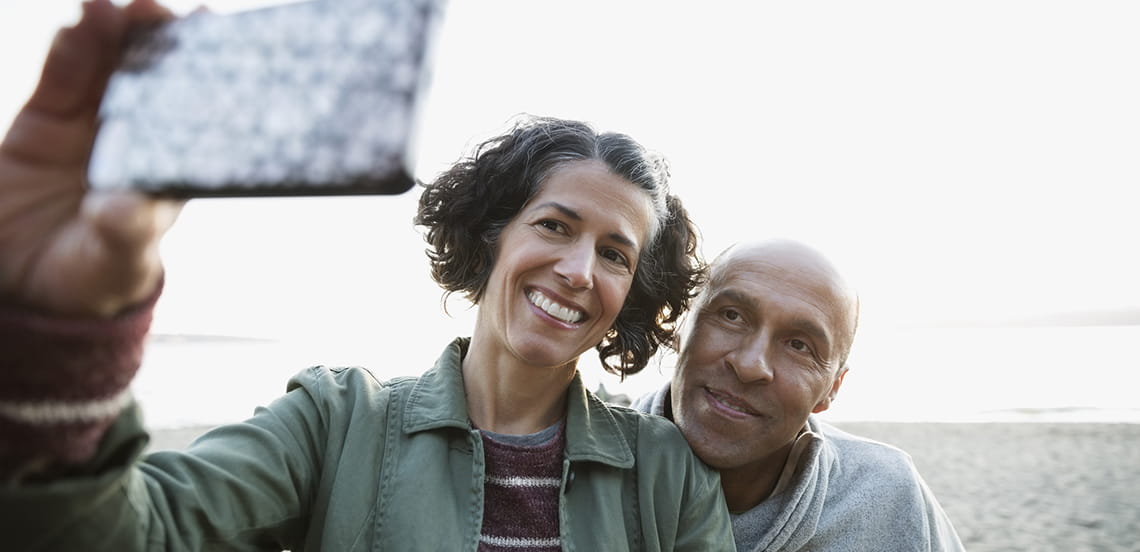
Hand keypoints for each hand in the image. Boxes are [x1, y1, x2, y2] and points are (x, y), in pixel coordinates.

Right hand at [0, 0, 180, 316]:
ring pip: (110, 68)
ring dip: (118, 36)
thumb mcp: (111, 262)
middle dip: (167, 45)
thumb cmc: (89, 278)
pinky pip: (61, 75)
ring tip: (123, 8)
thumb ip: (124, 234)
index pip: (199, 119)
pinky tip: (82, 23)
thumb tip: (129, 209)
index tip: (224, 47)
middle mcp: (137, 140)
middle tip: (173, 14)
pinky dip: (71, 49)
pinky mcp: (46, 118)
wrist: (19, 283)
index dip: (211, 82)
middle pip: (158, 81)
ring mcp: (92, 124)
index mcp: (169, 171)